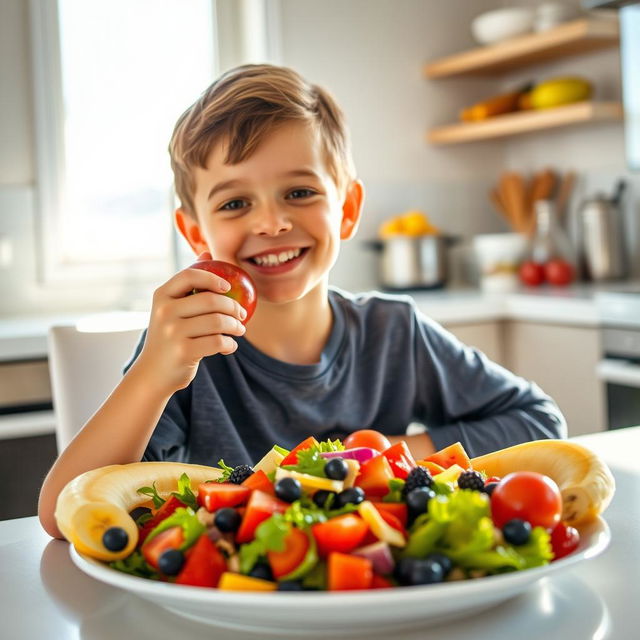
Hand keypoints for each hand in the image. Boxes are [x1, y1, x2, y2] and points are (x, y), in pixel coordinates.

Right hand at [134, 253, 247, 394]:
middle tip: (242, 314)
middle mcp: (164, 311)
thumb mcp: (171, 308)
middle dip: (233, 306)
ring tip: (239, 330)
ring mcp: (172, 332)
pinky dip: (229, 344)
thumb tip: (207, 252)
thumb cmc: (169, 336)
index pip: (190, 275)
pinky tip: (230, 346)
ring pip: (218, 322)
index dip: (213, 278)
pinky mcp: (183, 351)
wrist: (152, 374)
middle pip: (211, 300)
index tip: (228, 287)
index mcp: (161, 296)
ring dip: (236, 326)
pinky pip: (218, 342)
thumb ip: (188, 283)